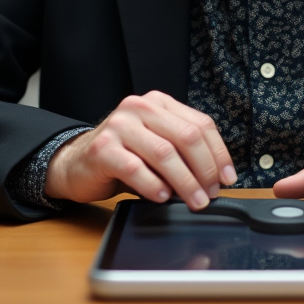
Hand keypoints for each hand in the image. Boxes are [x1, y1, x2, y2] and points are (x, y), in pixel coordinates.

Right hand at [44, 91, 236, 208]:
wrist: (75, 163)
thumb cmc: (122, 156)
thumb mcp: (155, 144)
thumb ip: (182, 150)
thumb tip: (217, 176)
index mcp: (158, 103)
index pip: (200, 124)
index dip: (219, 153)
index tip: (228, 178)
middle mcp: (139, 108)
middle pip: (187, 137)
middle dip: (205, 169)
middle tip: (211, 193)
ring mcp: (119, 126)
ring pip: (164, 153)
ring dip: (185, 182)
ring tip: (194, 200)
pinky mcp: (102, 148)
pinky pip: (135, 168)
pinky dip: (153, 185)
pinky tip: (162, 197)